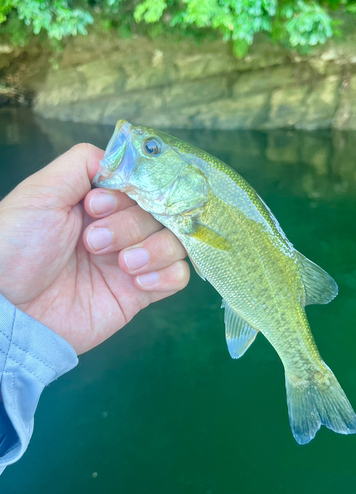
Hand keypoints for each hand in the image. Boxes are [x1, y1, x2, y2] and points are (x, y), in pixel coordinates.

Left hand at [0, 144, 188, 354]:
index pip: (142, 184)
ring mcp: (133, 260)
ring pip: (176, 240)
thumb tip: (122, 159)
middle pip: (160, 212)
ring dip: (155, 248)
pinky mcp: (140, 292)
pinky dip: (167, 274)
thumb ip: (83, 164)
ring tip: (123, 264)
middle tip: (93, 243)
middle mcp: (121, 228)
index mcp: (100, 202)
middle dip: (130, 225)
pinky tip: (138, 282)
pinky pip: (178, 276)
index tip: (94, 206)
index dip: (128, 192)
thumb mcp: (42, 192)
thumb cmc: (18, 246)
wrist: (11, 310)